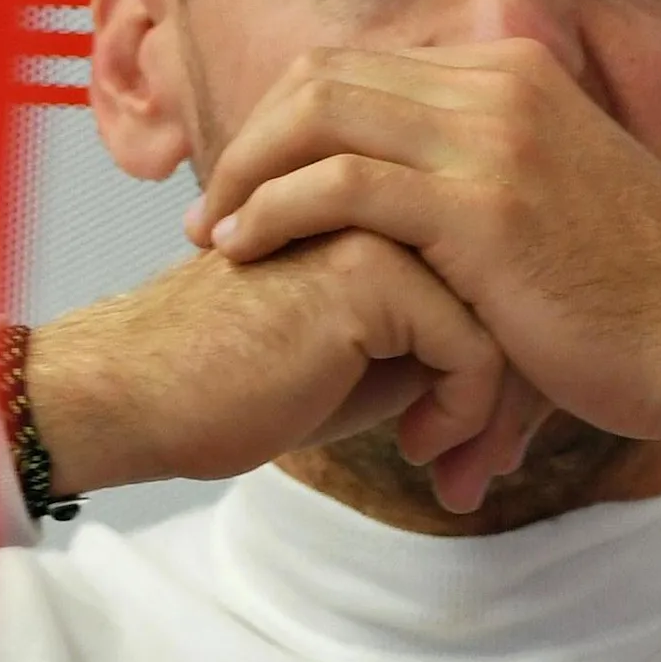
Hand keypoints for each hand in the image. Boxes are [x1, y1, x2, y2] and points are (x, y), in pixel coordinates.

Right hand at [21, 232, 540, 512]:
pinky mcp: (368, 273)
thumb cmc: (242, 381)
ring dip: (492, 412)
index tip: (487, 442)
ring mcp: (379, 224)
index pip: (496, 269)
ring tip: (449, 463)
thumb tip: (521, 364)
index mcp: (385, 199)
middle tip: (484, 466)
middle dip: (517, 395)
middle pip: (510, 290)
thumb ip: (437, 332)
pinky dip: (463, 415)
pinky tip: (417, 449)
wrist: (139, 393)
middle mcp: (387, 195)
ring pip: (503, 319)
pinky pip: (472, 351)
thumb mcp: (364, 357)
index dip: (512, 363)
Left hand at [186, 41, 660, 445]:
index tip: (255, 183)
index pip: (365, 68)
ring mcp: (492, 137)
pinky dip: (279, 210)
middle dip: (255, 138)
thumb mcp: (557, 210)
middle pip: (327, 76)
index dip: (291, 120)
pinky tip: (252, 250)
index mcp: (517, 76)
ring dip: (250, 174)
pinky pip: (344, 183)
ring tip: (219, 234)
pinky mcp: (481, 205)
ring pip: (320, 115)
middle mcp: (501, 84)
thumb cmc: (643, 301)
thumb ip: (482, 198)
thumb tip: (423, 242)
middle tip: (218, 208)